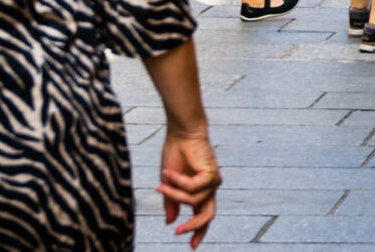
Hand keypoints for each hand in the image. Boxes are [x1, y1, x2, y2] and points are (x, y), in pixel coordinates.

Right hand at [157, 129, 218, 247]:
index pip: (203, 217)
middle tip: (178, 232)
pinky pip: (192, 188)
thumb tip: (171, 222)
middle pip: (207, 215)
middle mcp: (209, 189)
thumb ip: (171, 203)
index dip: (198, 232)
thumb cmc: (175, 156)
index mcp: (199, 193)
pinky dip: (178, 182)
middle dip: (194, 226)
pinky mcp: (211, 174)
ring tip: (162, 181)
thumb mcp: (169, 184)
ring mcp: (212, 181)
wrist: (182, 134)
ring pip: (192, 201)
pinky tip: (170, 172)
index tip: (192, 246)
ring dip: (174, 194)